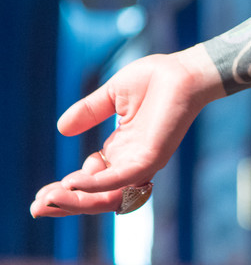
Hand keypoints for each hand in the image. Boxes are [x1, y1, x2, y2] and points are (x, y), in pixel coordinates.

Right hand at [30, 50, 220, 216]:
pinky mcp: (152, 156)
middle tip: (37, 207)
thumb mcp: (113, 96)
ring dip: (77, 201)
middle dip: (66, 204)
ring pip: (107, 196)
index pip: (90, 180)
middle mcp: (131, 160)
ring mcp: (142, 161)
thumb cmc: (156, 79)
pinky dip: (97, 184)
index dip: (67, 189)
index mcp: (121, 148)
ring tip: (49, 200)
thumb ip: (89, 112)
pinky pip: (122, 178)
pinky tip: (74, 182)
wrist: (185, 70)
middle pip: (96, 196)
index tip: (44, 192)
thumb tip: (61, 129)